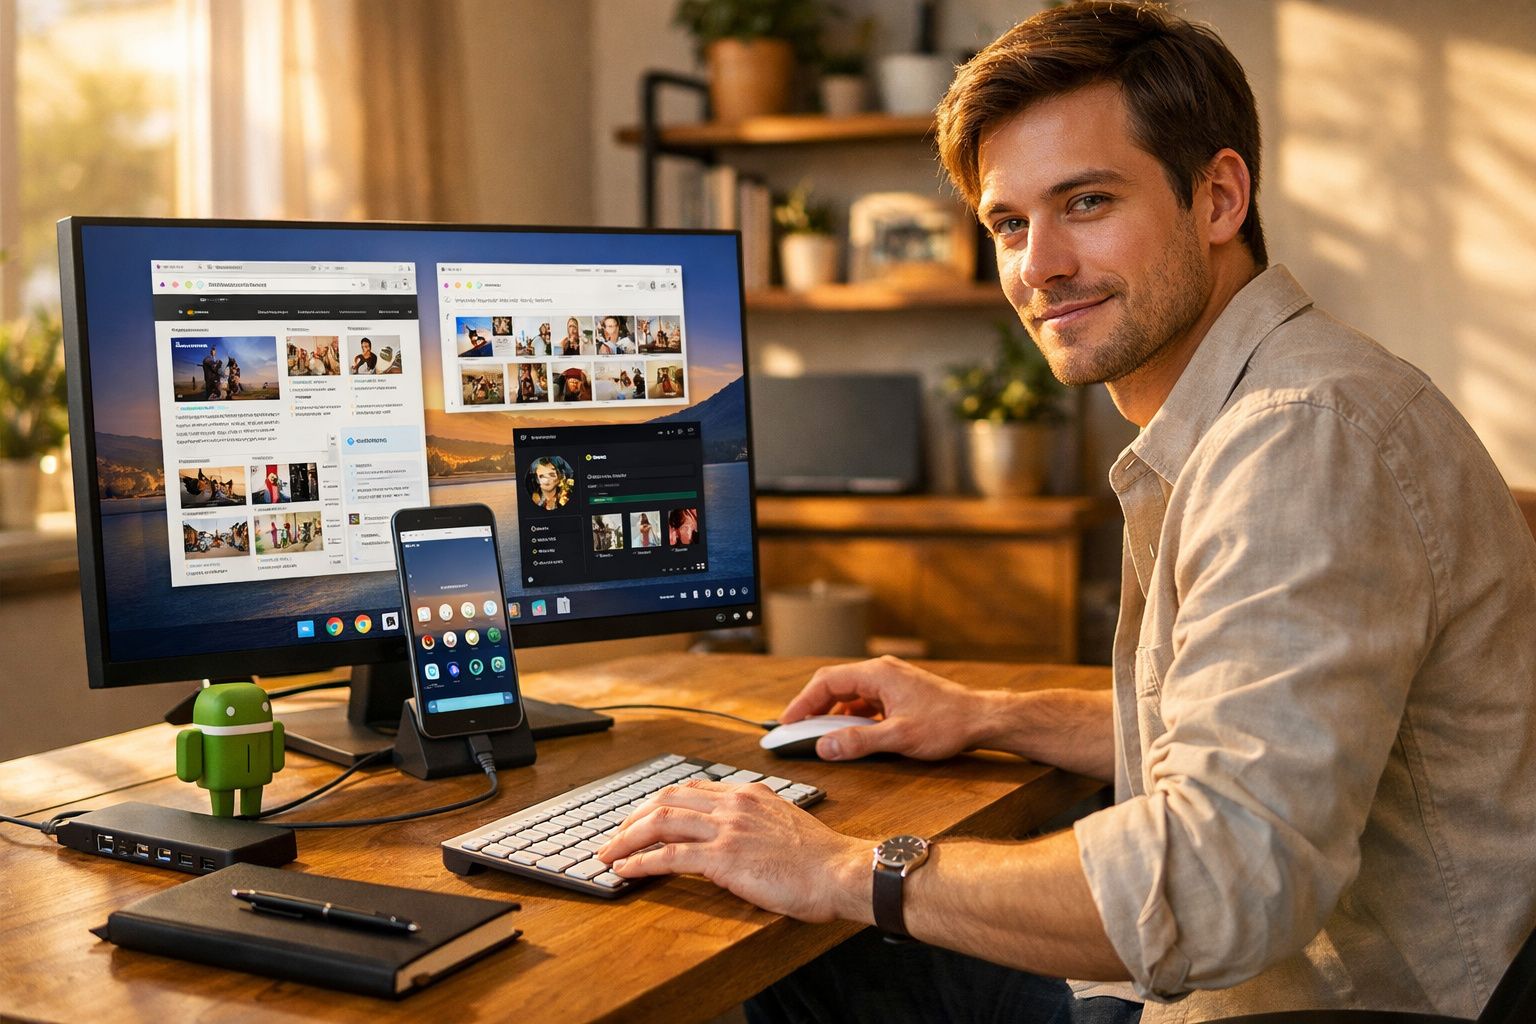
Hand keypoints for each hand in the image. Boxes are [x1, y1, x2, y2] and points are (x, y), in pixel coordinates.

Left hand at [595, 780, 868, 922]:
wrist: (842, 872)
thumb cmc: (821, 859)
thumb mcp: (784, 825)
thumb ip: (754, 824)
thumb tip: (729, 840)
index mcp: (748, 793)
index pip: (690, 788)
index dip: (658, 803)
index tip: (641, 817)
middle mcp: (734, 803)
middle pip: (666, 798)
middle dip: (632, 816)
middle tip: (614, 835)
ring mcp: (727, 828)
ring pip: (661, 821)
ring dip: (626, 837)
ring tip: (607, 853)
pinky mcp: (724, 858)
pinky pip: (670, 855)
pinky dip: (641, 861)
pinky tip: (625, 870)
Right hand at [781, 655, 995, 760]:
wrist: (981, 719)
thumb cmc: (947, 723)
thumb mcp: (899, 737)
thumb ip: (859, 741)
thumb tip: (825, 746)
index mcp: (877, 675)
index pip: (827, 682)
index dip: (802, 702)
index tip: (786, 721)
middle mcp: (881, 673)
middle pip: (834, 685)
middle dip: (812, 707)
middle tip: (794, 730)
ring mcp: (890, 682)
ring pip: (849, 694)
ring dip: (831, 713)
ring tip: (816, 734)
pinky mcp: (898, 694)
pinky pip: (864, 702)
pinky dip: (849, 716)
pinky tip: (848, 733)